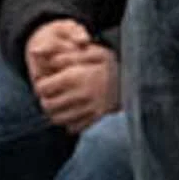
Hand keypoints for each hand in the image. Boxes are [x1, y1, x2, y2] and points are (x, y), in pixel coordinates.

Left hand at [23, 19, 118, 133]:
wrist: (138, 80)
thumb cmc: (112, 63)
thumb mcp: (93, 52)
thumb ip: (68, 55)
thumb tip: (48, 58)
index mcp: (76, 77)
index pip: (43, 88)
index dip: (41, 85)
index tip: (45, 83)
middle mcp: (80, 95)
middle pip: (48, 105)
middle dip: (46, 100)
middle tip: (50, 95)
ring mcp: (89, 109)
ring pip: (58, 119)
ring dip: (55, 112)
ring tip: (60, 104)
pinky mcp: (96, 119)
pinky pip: (73, 127)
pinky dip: (69, 123)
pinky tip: (73, 113)